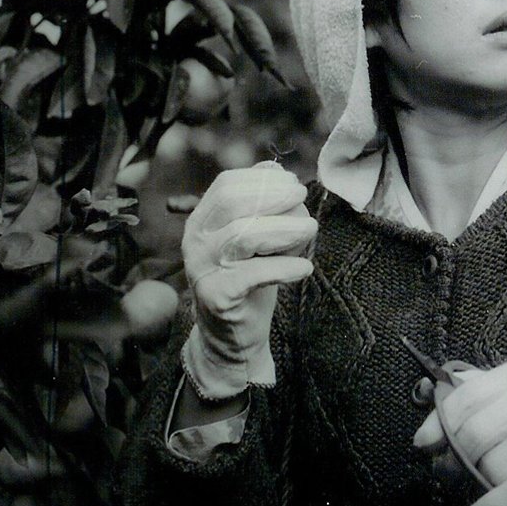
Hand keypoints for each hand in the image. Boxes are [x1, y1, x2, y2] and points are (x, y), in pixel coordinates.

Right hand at [180, 161, 317, 399]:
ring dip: (284, 228)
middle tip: (303, 199)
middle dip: (273, 196)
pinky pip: (254, 274)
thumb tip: (277, 169)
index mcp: (201, 220)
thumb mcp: (254, 238)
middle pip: (232, 203)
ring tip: (311, 229)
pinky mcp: (217, 296)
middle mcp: (195, 240)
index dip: (262, 179)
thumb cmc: (248, 280)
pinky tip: (304, 268)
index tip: (293, 183)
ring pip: (243, 235)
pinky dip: (284, 267)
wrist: (232, 336)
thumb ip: (262, 206)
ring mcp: (203, 268)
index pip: (226, 185)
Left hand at [412, 353, 506, 505]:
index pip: (462, 398)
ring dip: (485, 480)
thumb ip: (487, 388)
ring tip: (490, 480)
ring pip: (491, 465)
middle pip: (471, 435)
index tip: (424, 442)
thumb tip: (433, 400)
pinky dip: (492, 504)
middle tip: (450, 470)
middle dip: (456, 457)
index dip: (438, 423)